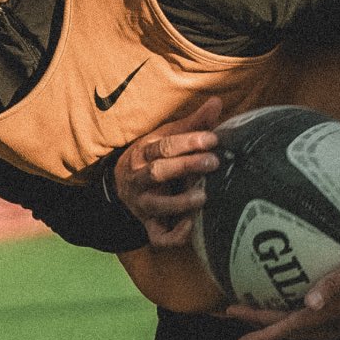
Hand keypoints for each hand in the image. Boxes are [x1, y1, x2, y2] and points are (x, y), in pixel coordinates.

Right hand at [114, 97, 223, 247]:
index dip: (188, 142)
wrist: (123, 184)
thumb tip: (217, 102)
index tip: (213, 139)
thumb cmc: (154, 157)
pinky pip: (158, 236)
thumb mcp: (167, 137)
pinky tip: (191, 226)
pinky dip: (173, 235)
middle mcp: (139, 179)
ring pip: (155, 205)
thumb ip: (193, 124)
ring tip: (203, 197)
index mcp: (143, 153)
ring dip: (179, 202)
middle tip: (214, 162)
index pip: (163, 146)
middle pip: (158, 172)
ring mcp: (142, 203)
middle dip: (185, 166)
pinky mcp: (148, 225)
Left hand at [228, 235, 339, 339]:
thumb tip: (309, 303)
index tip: (236, 334)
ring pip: (301, 329)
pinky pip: (315, 323)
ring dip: (276, 324)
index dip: (261, 332)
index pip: (288, 328)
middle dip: (259, 326)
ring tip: (252, 312)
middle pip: (288, 331)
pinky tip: (291, 303)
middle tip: (231, 313)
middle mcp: (337, 325)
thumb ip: (336, 284)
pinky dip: (295, 318)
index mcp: (334, 315)